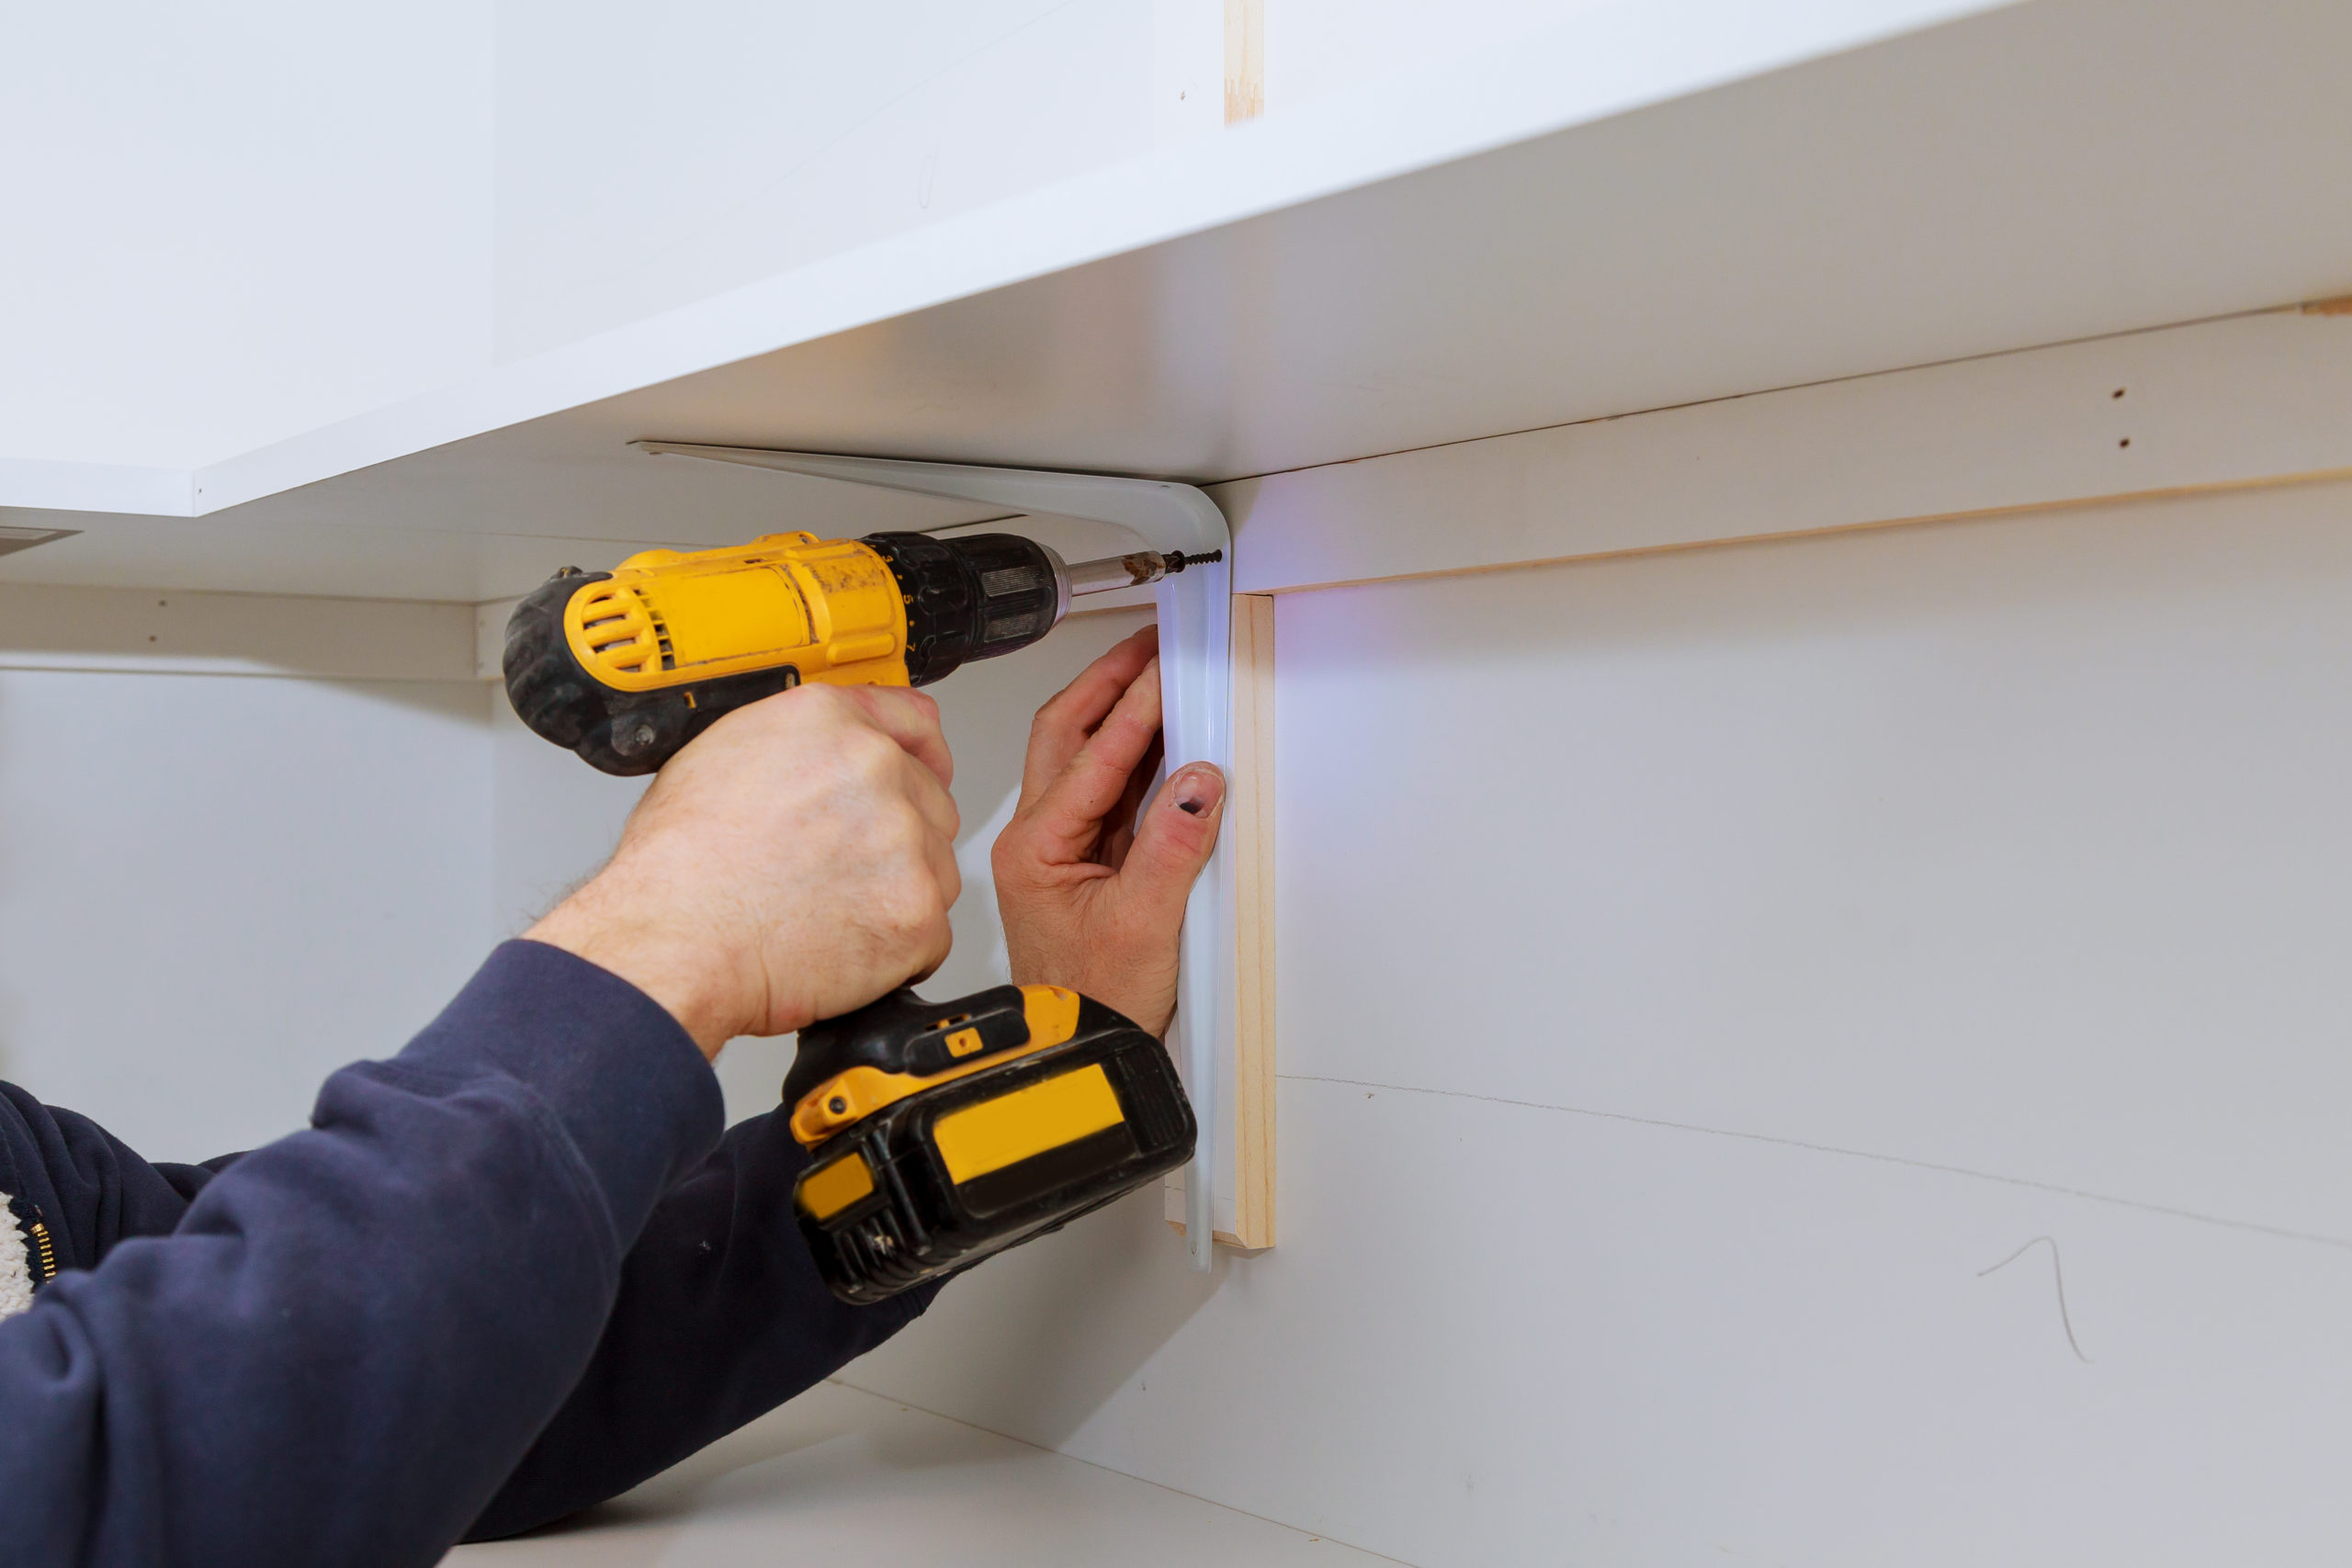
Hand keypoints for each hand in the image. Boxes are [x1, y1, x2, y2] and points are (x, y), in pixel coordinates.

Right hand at [528, 685, 961, 1057]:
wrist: (674, 942)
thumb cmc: (678, 867)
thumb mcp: (719, 756)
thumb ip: (797, 742)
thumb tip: (821, 754)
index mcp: (829, 721)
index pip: (915, 720)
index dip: (920, 754)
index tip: (923, 772)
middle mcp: (876, 769)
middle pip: (930, 801)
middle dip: (898, 836)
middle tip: (840, 870)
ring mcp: (905, 841)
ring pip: (935, 867)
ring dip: (898, 892)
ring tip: (828, 911)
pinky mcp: (917, 912)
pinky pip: (930, 932)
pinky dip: (896, 949)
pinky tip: (841, 945)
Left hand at [993, 626, 1223, 1036]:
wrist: (1081, 1053)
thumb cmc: (1091, 1004)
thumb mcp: (1146, 926)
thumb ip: (1173, 848)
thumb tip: (1197, 781)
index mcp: (1036, 849)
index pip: (1093, 757)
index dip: (1136, 707)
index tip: (1170, 668)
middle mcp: (1038, 840)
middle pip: (1067, 733)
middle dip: (1110, 682)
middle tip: (1151, 642)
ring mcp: (1058, 847)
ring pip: (1084, 755)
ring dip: (1121, 710)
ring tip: (1160, 670)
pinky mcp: (1085, 859)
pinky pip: (1109, 787)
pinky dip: (1138, 753)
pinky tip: (1169, 736)